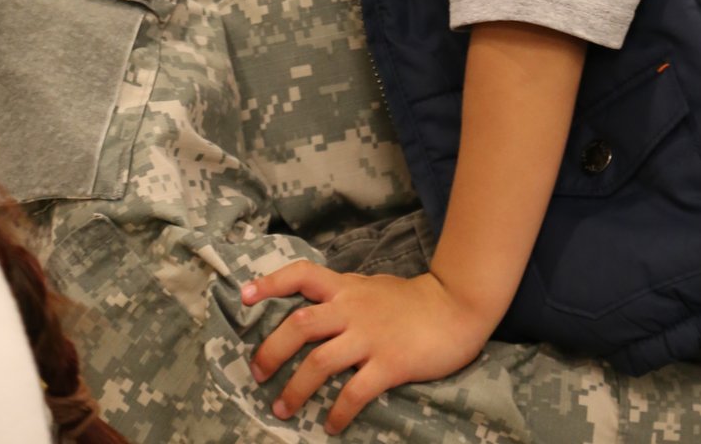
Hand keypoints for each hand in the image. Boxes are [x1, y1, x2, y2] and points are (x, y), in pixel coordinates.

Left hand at [242, 261, 487, 433]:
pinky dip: (338, 412)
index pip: (302, 275)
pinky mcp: (389, 363)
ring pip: (320, 362)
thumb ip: (344, 294)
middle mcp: (352, 308)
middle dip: (271, 351)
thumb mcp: (372, 286)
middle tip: (257, 374)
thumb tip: (314, 302)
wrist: (456, 308)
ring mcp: (370, 336)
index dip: (271, 283)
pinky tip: (331, 426)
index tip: (244, 296)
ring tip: (282, 410)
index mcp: (346, 288)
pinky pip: (355, 391)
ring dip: (295, 390)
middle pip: (299, 325)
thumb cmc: (411, 300)